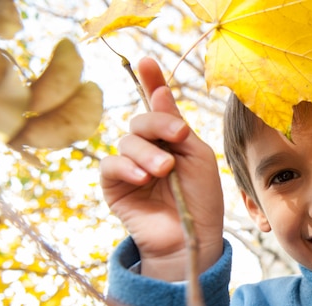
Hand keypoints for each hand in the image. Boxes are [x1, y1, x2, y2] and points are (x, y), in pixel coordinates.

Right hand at [100, 58, 223, 280]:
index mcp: (171, 139)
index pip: (157, 105)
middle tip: (179, 136)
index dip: (151, 82)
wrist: (191, 238)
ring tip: (164, 170)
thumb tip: (160, 91)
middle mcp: (148, 148)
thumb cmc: (201, 199)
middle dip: (159, 123)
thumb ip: (177, 127)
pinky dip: (127, 167)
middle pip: (140, 120)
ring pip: (127, 142)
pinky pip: (111, 165)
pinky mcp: (115, 186)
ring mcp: (130, 167)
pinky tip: (144, 177)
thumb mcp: (198, 157)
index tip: (147, 61)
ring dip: (147, 152)